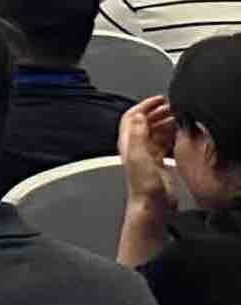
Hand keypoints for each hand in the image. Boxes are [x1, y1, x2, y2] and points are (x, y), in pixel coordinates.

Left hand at [120, 96, 180, 222]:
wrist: (151, 205)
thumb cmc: (142, 186)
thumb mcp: (138, 156)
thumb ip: (137, 134)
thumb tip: (136, 115)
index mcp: (128, 143)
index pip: (132, 117)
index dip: (145, 105)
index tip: (159, 99)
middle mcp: (135, 147)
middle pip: (144, 122)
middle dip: (157, 111)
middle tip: (172, 106)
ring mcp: (146, 155)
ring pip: (154, 132)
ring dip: (164, 122)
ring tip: (177, 116)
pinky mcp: (157, 163)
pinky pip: (162, 143)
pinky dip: (169, 134)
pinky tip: (177, 133)